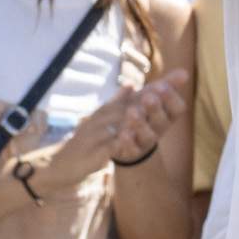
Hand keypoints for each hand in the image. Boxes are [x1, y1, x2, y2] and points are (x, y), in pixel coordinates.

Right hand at [39, 71, 188, 183]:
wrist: (57, 164)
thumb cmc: (85, 141)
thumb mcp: (101, 120)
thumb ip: (116, 102)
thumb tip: (130, 84)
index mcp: (110, 111)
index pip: (138, 95)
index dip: (159, 85)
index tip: (181, 74)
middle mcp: (104, 118)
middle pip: (132, 104)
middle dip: (151, 94)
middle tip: (168, 85)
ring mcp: (99, 134)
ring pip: (120, 122)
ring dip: (136, 114)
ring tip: (152, 105)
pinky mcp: (94, 152)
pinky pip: (109, 147)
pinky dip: (119, 142)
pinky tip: (130, 138)